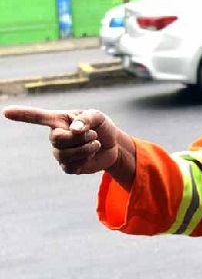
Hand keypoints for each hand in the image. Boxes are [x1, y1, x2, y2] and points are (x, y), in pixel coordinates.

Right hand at [3, 106, 134, 185]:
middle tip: (93, 134)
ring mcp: (59, 152)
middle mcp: (55, 136)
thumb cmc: (101, 127)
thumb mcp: (98, 116)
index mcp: (59, 120)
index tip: (5, 112)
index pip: (37, 117)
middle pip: (57, 139)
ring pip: (64, 154)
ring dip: (86, 148)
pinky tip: (90, 155)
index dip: (22, 115)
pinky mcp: (68, 166)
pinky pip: (70, 166)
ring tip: (95, 143)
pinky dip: (85, 159)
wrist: (113, 145)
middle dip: (79, 138)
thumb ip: (86, 118)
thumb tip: (74, 129)